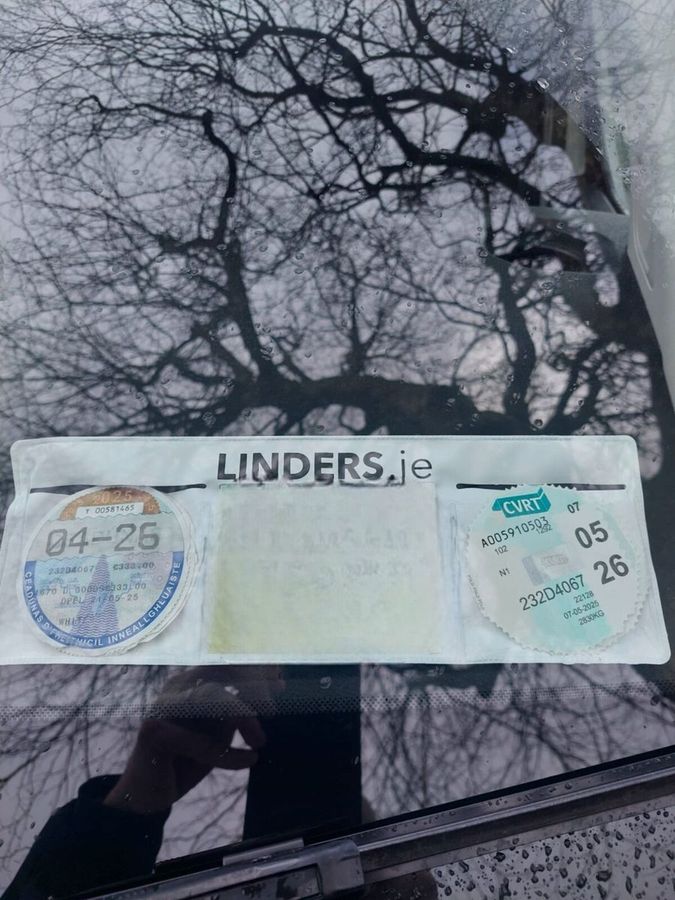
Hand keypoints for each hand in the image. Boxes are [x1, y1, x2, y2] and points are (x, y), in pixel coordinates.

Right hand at [104, 666, 283, 814]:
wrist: (148, 796)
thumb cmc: (186, 760)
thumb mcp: (218, 732)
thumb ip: (236, 712)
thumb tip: (270, 692)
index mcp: (189, 683)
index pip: (223, 665)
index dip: (252, 668)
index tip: (280, 679)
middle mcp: (174, 688)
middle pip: (218, 672)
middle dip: (250, 686)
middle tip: (273, 707)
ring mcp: (162, 706)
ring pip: (211, 697)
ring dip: (242, 717)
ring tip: (260, 740)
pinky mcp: (154, 732)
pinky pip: (200, 741)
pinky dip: (227, 754)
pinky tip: (248, 760)